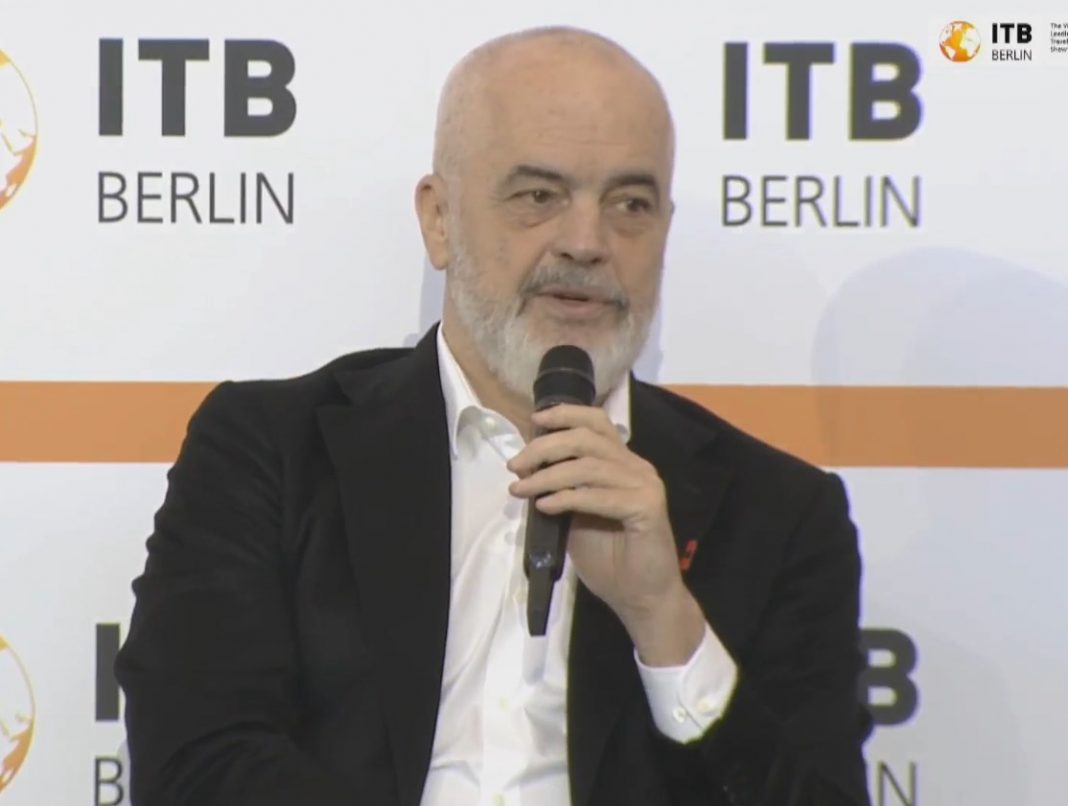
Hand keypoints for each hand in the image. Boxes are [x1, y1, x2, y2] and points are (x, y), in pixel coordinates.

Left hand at [507, 404, 703, 663]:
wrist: (641, 598)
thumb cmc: (610, 560)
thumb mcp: (576, 517)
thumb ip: (563, 489)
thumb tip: (528, 468)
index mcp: (623, 463)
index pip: (597, 422)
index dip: (566, 414)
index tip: (535, 420)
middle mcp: (637, 467)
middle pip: (587, 438)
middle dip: (545, 446)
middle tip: (516, 465)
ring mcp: (645, 486)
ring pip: (590, 466)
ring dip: (548, 475)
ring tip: (522, 489)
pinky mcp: (648, 508)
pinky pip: (601, 496)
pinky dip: (569, 498)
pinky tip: (546, 506)